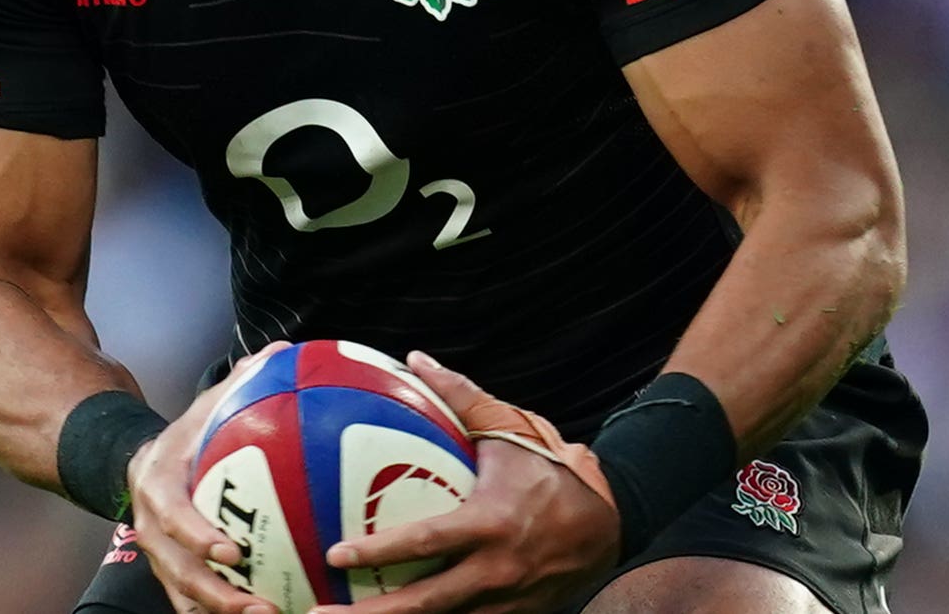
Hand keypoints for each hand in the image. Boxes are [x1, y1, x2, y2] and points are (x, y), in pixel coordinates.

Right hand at [126, 341, 290, 613]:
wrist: (138, 466)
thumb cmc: (185, 437)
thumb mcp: (204, 406)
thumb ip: (241, 382)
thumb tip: (284, 351)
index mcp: (157, 486)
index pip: (171, 515)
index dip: (197, 535)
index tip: (233, 550)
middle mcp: (151, 528)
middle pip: (176, 570)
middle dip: (215, 593)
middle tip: (258, 606)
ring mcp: (157, 556)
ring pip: (182, 595)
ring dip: (219, 612)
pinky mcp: (169, 575)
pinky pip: (189, 602)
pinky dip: (216, 613)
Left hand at [314, 354, 620, 613]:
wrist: (613, 519)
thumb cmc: (553, 468)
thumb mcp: (509, 429)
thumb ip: (460, 396)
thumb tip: (414, 360)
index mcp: (491, 524)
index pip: (427, 543)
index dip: (379, 552)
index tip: (335, 556)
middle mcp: (496, 571)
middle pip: (425, 605)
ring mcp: (506, 602)